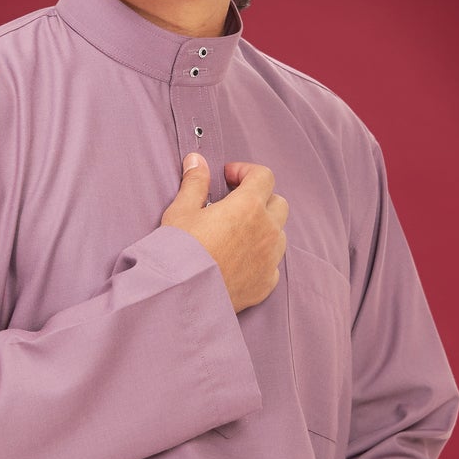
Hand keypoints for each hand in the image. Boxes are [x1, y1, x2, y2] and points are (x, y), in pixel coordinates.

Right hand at [159, 154, 288, 311]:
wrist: (181, 297)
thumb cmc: (179, 252)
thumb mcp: (181, 211)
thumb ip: (194, 183)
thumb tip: (197, 161)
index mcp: (248, 207)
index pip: (264, 176)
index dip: (246, 171)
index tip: (228, 178)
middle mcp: (267, 231)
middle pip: (278, 203)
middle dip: (260, 198)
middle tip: (235, 203)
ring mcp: (270, 259)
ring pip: (279, 233)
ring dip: (263, 227)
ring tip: (237, 233)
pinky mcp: (267, 283)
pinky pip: (272, 262)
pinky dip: (260, 256)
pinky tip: (239, 260)